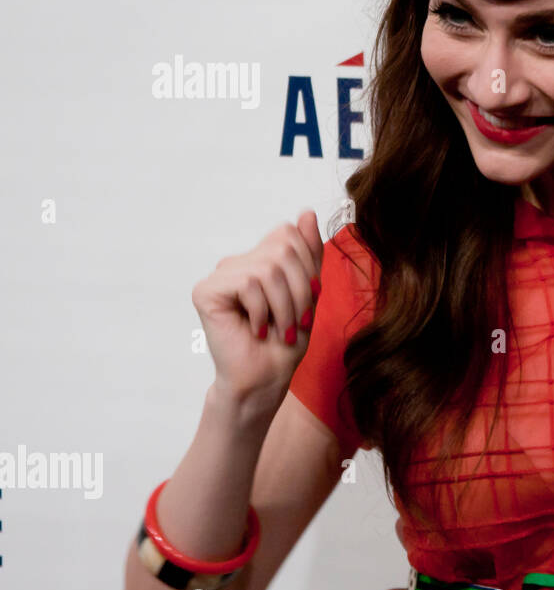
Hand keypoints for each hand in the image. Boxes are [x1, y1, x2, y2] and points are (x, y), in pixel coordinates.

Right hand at [192, 210, 323, 422]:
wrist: (266, 378)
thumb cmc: (286, 340)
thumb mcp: (309, 293)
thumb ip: (308, 253)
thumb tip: (306, 212)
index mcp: (261, 259)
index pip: (289, 235)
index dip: (308, 267)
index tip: (310, 301)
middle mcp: (238, 262)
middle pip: (283, 249)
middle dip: (301, 290)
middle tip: (296, 322)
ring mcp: (220, 275)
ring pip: (268, 268)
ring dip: (285, 306)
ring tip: (280, 330)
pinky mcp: (206, 290)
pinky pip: (248, 283)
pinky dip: (262, 311)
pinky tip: (256, 330)